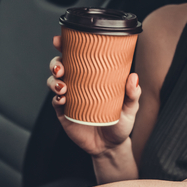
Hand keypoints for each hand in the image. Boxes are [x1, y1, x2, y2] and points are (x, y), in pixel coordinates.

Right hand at [47, 35, 141, 156]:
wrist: (110, 147)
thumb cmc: (120, 123)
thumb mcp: (130, 108)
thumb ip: (132, 94)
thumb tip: (133, 76)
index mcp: (91, 76)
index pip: (76, 56)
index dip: (65, 45)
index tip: (60, 40)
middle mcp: (77, 84)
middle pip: (59, 66)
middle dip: (55, 63)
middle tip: (61, 68)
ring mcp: (69, 98)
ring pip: (53, 82)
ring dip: (54, 81)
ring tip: (63, 87)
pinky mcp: (63, 113)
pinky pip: (55, 102)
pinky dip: (56, 98)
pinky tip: (62, 99)